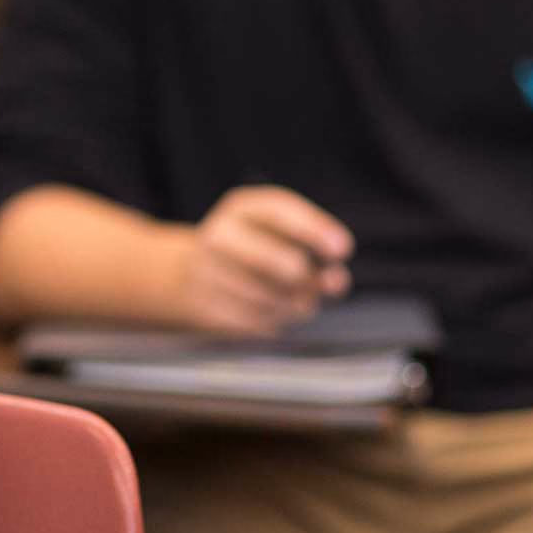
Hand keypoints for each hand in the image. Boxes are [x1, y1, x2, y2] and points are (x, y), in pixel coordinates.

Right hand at [168, 185, 353, 334]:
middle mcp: (220, 237)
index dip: (316, 230)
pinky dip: (275, 320)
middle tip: (320, 282)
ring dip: (298, 304)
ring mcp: (209, 275)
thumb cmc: (251, 249)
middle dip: (311, 278)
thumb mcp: (278, 233)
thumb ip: (314, 248)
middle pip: (289, 265)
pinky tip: (266, 309)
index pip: (281, 213)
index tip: (343, 249)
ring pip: (283, 302)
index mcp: (241, 208)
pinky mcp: (207, 310)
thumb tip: (337, 280)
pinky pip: (262, 323)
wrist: (190, 274)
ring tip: (291, 295)